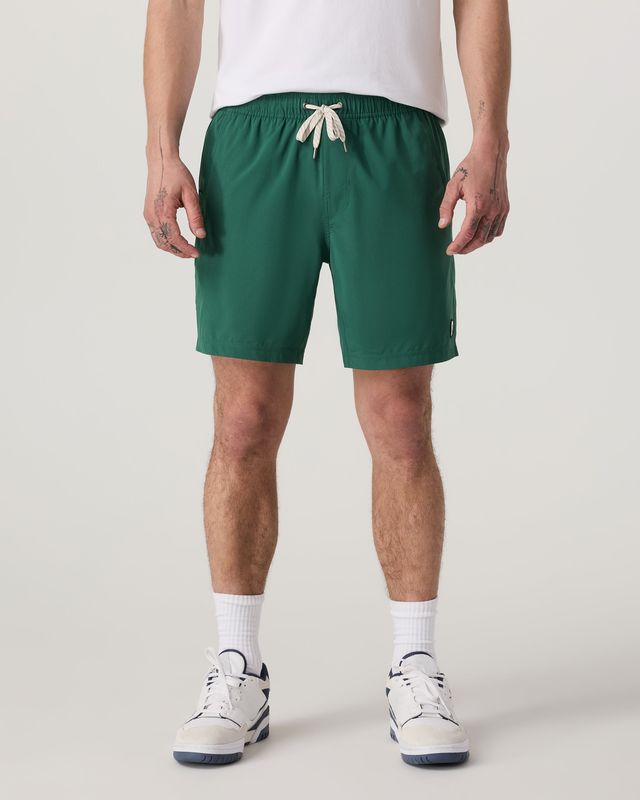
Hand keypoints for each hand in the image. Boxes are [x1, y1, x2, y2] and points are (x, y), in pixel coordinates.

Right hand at [143, 155, 204, 258]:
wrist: (161, 161)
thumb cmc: (177, 174)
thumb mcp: (191, 195)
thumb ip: (195, 216)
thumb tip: (201, 235)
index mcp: (162, 212)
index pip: (174, 239)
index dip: (186, 249)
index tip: (197, 253)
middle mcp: (152, 216)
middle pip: (164, 243)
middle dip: (179, 252)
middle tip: (194, 254)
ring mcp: (148, 215)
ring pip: (158, 241)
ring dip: (172, 248)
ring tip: (187, 249)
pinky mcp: (147, 213)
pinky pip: (155, 233)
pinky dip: (166, 241)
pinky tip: (177, 239)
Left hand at [438, 140, 509, 254]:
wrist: (490, 153)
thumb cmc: (470, 167)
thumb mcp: (453, 186)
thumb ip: (446, 207)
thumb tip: (442, 226)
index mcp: (478, 205)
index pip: (467, 234)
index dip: (457, 245)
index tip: (449, 251)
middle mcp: (492, 210)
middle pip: (479, 239)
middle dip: (466, 248)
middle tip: (455, 250)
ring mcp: (501, 209)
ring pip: (490, 237)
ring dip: (477, 243)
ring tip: (465, 244)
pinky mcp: (505, 207)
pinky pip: (498, 229)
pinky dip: (489, 236)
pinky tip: (479, 234)